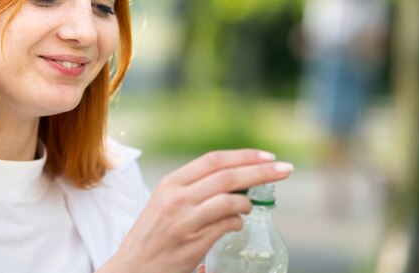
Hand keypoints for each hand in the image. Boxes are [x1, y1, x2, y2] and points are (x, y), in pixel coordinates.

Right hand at [99, 149, 292, 272]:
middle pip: (227, 176)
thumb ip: (194, 188)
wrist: (133, 266)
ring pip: (230, 200)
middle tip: (285, 170)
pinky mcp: (193, 242)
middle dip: (261, 172)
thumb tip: (235, 180)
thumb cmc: (153, 233)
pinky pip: (227, 225)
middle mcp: (177, 197)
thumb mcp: (165, 201)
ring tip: (250, 206)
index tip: (268, 156)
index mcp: (171, 182)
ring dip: (248, 202)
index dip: (243, 156)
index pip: (213, 160)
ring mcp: (185, 220)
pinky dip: (238, 222)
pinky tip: (236, 224)